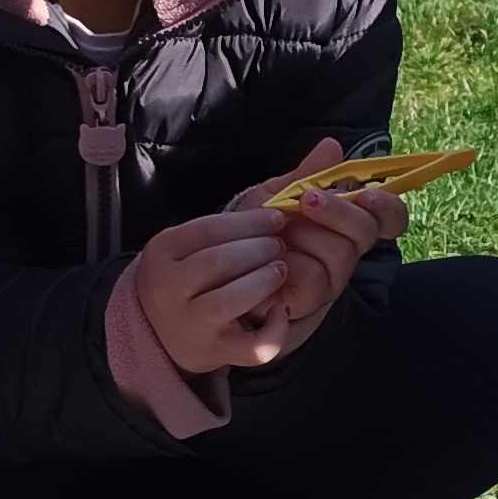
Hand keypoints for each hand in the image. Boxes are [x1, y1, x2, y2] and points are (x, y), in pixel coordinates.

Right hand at [131, 205, 331, 375]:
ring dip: (266, 281)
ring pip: (234, 299)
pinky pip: (253, 346)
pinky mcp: (215, 352)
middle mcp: (169, 286)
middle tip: (281, 247)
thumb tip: (332, 146)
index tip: (278, 219)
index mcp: (165, 249)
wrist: (167, 328)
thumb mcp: (218, 229)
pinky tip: (281, 311)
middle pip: (221, 262)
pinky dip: (274, 329)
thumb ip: (276, 189)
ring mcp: (190, 322)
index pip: (210, 228)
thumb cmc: (205, 267)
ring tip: (280, 271)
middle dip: (260, 251)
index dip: (252, 222)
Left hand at [236, 138, 406, 328]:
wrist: (220, 263)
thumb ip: (306, 175)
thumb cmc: (253, 228)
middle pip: (366, 232)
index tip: (369, 194)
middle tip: (308, 199)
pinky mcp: (309, 301)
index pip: (388, 217)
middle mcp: (345, 251)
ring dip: (308, 234)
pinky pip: (314, 279)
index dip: (388, 206)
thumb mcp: (276, 195)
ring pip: (341, 254)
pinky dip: (290, 261)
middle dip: (339, 212)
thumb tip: (332, 146)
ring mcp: (330, 280)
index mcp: (344, 223)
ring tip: (277, 228)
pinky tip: (270, 253)